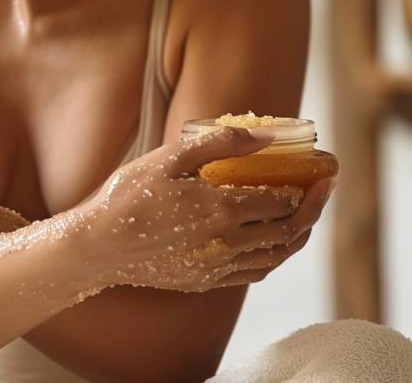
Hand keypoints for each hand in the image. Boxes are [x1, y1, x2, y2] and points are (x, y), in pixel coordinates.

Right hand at [81, 127, 332, 292]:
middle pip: (287, 230)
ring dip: (297, 235)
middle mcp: (226, 242)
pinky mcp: (205, 281)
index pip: (279, 199)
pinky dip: (273, 257)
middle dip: (311, 209)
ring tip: (304, 217)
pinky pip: (254, 273)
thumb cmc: (127, 196)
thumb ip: (218, 144)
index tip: (318, 172)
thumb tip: (265, 136)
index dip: (305, 186)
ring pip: (276, 256)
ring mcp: (217, 266)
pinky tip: (269, 244)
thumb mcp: (168, 158)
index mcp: (220, 208)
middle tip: (321, 191)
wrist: (97, 246)